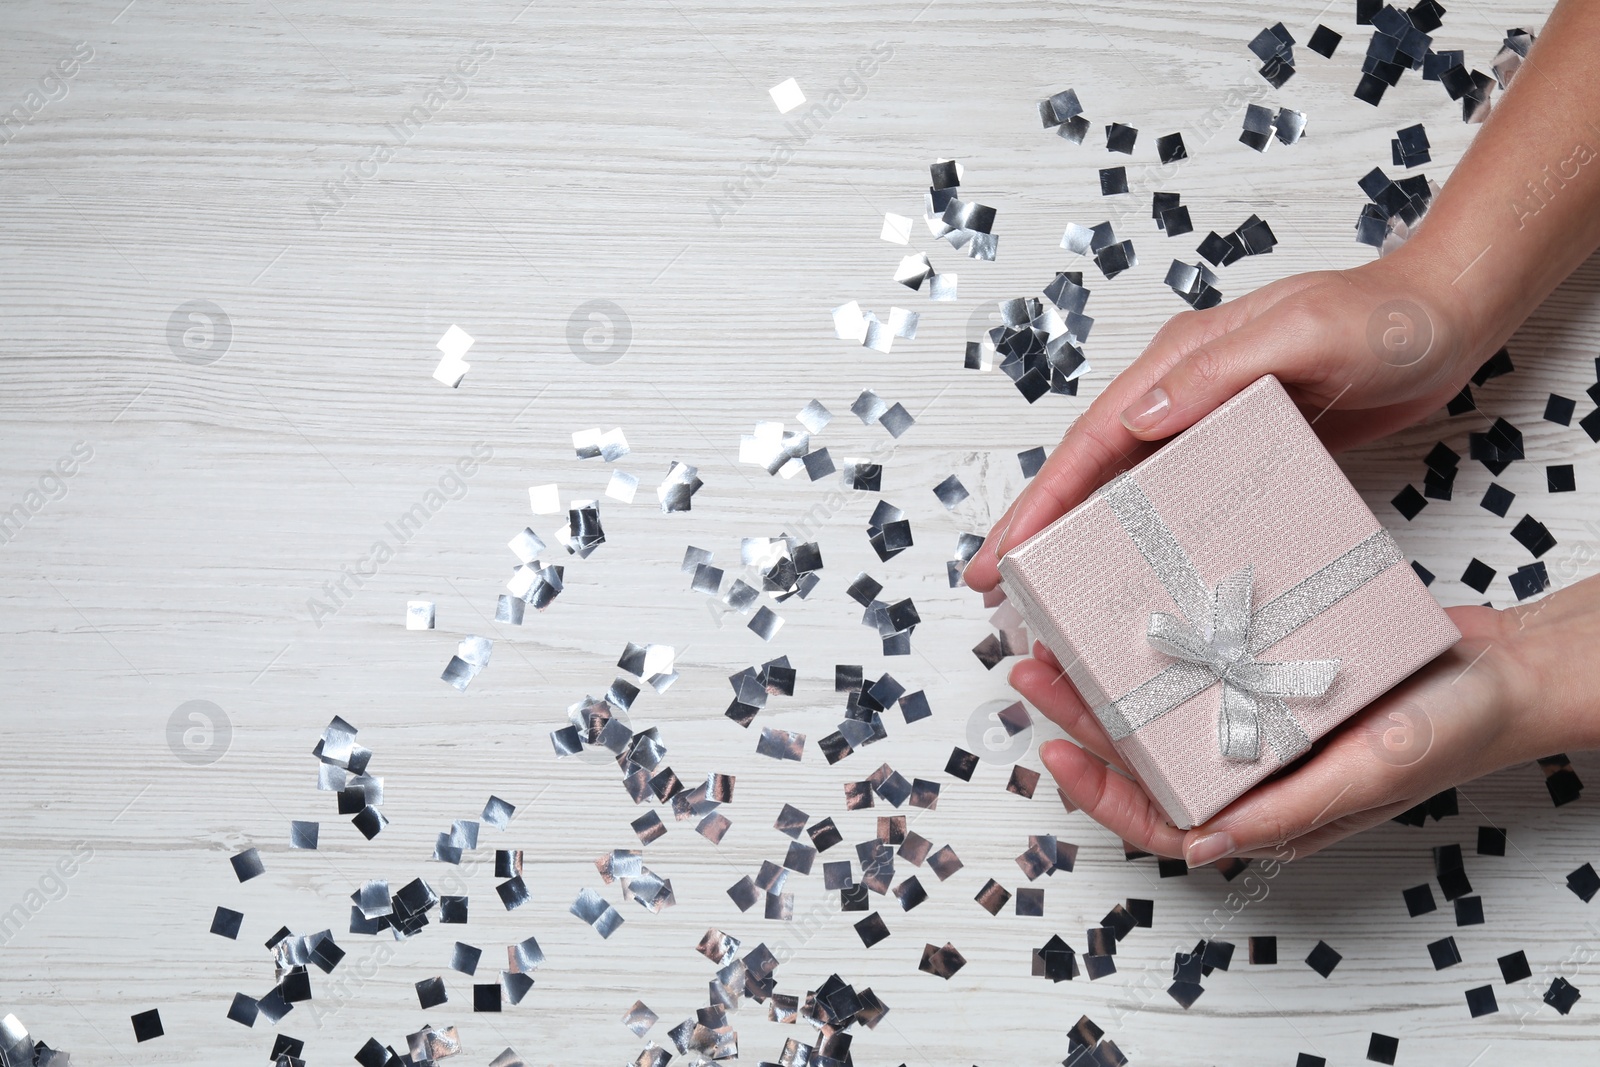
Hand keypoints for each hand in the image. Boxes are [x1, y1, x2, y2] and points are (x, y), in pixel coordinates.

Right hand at [962, 253, 1487, 593]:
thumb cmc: (1385, 318)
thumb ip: (1221, 369)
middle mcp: (1183, 389)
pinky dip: (1140, 530)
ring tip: (1043, 588)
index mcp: (1180, 360)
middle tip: (991, 584)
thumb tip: (1140, 416)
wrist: (1448, 314)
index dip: (1045, 496)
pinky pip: (1174, 493)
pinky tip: (1134, 567)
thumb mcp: (1304, 332)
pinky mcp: (1243, 442)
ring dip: (1080, 531)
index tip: (1006, 551)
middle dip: (1038, 522)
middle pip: (1092, 464)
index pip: (1094, 436)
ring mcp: (1210, 416)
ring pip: (1125, 483)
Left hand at [1020, 573, 1599, 862]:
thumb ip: (1289, 812)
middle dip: (1082, 719)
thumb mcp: (1370, 772)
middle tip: (1033, 669)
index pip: (1161, 821)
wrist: (1506, 671)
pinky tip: (1133, 617)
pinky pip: (1203, 669)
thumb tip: (1202, 846)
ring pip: (1162, 711)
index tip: (1053, 748)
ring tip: (1062, 640)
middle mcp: (1252, 771)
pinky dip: (1162, 650)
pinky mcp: (1270, 677)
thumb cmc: (1452, 729)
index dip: (1099, 794)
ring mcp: (1257, 722)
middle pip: (1145, 757)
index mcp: (1267, 811)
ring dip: (1110, 682)